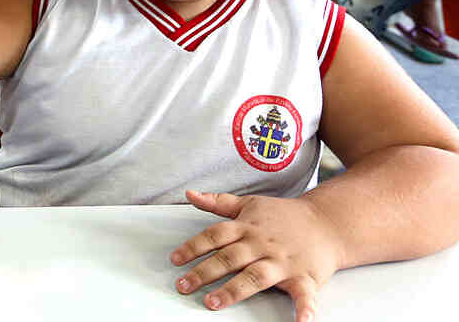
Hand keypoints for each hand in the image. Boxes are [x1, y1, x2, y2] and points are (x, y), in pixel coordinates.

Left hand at [171, 190, 341, 321]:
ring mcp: (283, 262)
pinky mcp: (305, 277)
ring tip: (213, 302)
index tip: (175, 260)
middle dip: (204, 272)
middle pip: (229, 257)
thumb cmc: (285, 216)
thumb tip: (190, 195)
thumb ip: (219, 202)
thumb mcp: (250, 203)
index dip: (193, 247)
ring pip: (254, 276)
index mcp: (247, 227)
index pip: (214, 236)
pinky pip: (304, 295)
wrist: (327, 222)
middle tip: (184, 285)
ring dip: (233, 290)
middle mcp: (262, 244)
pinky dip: (304, 309)